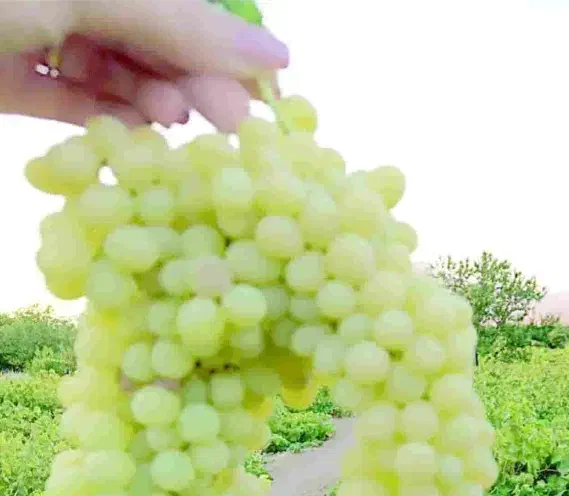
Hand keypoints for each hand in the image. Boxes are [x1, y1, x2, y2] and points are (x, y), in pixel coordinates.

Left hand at [0, 0, 288, 130]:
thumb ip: (179, 24)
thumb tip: (274, 55)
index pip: (180, 5)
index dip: (225, 46)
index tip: (265, 96)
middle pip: (154, 38)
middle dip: (191, 82)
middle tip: (227, 128)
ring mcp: (37, 29)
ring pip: (117, 73)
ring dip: (151, 105)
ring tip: (169, 128)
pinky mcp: (9, 76)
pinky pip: (71, 100)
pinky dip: (104, 122)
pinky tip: (131, 140)